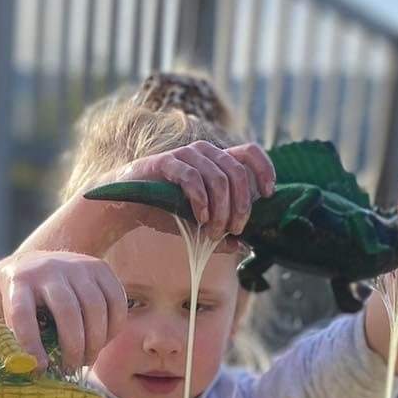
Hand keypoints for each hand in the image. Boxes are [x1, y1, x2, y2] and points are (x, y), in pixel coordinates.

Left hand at [0, 250, 126, 372]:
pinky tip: (104, 341)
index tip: (40, 367)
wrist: (40, 263)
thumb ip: (22, 341)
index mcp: (19, 282)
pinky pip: (116, 300)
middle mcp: (48, 269)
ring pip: (95, 305)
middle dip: (73, 346)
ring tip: (87, 359)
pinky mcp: (100, 268)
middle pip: (66, 309)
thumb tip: (38, 371)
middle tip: (72, 368)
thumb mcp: (15, 315)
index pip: (22, 314)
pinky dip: (114, 327)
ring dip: (95, 341)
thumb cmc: (27, 301)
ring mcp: (77, 265)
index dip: (31, 343)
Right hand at [115, 141, 275, 238]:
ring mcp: (186, 154)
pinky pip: (193, 179)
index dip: (264, 170)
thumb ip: (222, 234)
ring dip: (220, 211)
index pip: (250, 152)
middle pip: (238, 173)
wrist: (129, 206)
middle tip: (234, 230)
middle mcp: (205, 151)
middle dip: (241, 207)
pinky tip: (199, 219)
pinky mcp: (166, 162)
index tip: (268, 194)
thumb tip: (245, 247)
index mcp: (217, 160)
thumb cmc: (166, 211)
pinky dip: (201, 202)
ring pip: (219, 179)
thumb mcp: (199, 225)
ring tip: (212, 232)